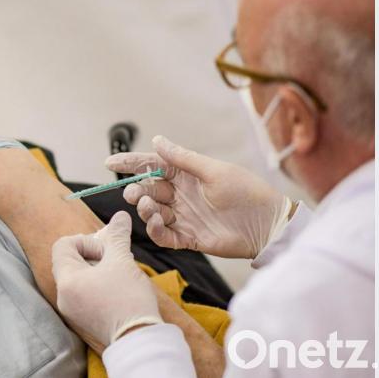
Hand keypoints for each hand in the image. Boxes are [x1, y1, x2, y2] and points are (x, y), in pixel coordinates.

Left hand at [52, 212, 163, 348]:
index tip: (105, 251)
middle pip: (69, 261)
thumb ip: (117, 236)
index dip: (84, 241)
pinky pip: (83, 294)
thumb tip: (120, 217)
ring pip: (78, 278)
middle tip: (114, 259)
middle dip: (93, 255)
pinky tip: (117, 289)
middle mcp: (63, 297)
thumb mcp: (123, 261)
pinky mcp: (83, 321)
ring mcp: (72, 311)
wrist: (140, 340)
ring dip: (97, 270)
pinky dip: (97, 286)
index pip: (62, 245)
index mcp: (67, 281)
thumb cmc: (129, 300)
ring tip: (118, 274)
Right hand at [105, 136, 292, 258]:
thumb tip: (156, 139)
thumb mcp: (214, 171)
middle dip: (137, 190)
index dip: (131, 163)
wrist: (268, 225)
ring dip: (146, 209)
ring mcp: (184, 217)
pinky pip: (164, 235)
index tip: (110, 162)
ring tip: (151, 207)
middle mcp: (182, 195)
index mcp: (187, 175)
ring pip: (153, 213)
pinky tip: (156, 224)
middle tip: (135, 193)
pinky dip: (155, 230)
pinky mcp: (188, 238)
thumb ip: (182, 158)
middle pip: (149, 189)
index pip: (152, 165)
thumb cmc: (246, 192)